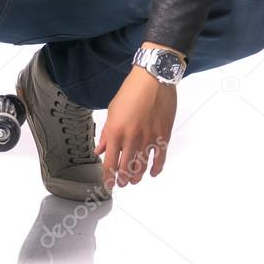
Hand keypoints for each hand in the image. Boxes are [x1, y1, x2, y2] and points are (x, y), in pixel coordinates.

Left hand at [95, 66, 176, 188]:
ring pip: (142, 166)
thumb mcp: (112, 110)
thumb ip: (107, 134)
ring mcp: (148, 139)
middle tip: (122, 183)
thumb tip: (100, 151)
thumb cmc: (130, 91)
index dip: (108, 178)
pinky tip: (152, 173)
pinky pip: (160, 158)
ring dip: (137, 177)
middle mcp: (131, 139)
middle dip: (122, 180)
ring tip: (133, 180)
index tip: (108, 185)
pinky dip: (156, 169)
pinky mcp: (163, 136)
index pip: (110, 163)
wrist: (153, 78)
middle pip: (126, 169)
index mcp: (116, 132)